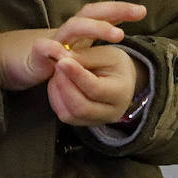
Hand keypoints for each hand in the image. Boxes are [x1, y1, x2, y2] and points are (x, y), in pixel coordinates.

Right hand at [0, 1, 146, 97]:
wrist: (12, 64)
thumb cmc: (48, 60)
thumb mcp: (76, 56)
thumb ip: (92, 50)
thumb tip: (118, 43)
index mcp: (79, 33)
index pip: (100, 14)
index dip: (120, 10)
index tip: (142, 10)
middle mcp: (67, 32)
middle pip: (90, 13)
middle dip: (114, 10)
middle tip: (137, 12)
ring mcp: (51, 41)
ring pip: (73, 27)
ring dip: (95, 27)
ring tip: (117, 33)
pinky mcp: (35, 54)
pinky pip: (44, 48)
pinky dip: (53, 50)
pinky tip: (64, 54)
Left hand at [48, 1, 147, 125]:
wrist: (120, 79)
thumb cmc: (114, 64)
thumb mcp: (105, 54)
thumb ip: (84, 58)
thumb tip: (62, 62)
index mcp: (121, 93)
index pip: (96, 89)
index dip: (76, 75)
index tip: (61, 61)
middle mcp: (111, 113)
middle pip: (81, 108)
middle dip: (64, 85)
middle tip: (57, 65)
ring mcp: (96, 121)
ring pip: (69, 115)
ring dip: (57, 92)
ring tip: (58, 72)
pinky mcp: (83, 123)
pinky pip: (64, 115)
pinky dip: (56, 98)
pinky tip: (57, 83)